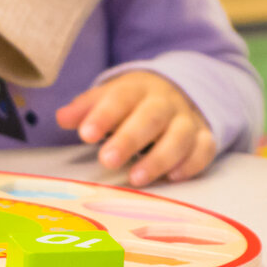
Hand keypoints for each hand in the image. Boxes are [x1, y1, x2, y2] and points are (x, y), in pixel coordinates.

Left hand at [55, 71, 217, 185]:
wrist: (181, 92)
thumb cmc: (135, 102)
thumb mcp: (111, 97)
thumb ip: (87, 108)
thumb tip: (62, 117)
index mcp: (139, 88)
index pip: (121, 97)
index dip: (104, 115)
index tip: (86, 134)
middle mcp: (166, 102)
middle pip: (151, 117)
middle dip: (130, 139)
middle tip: (107, 161)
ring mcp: (187, 120)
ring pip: (180, 136)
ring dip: (159, 158)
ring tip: (136, 179)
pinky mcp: (204, 138)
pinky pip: (204, 150)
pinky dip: (191, 164)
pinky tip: (173, 177)